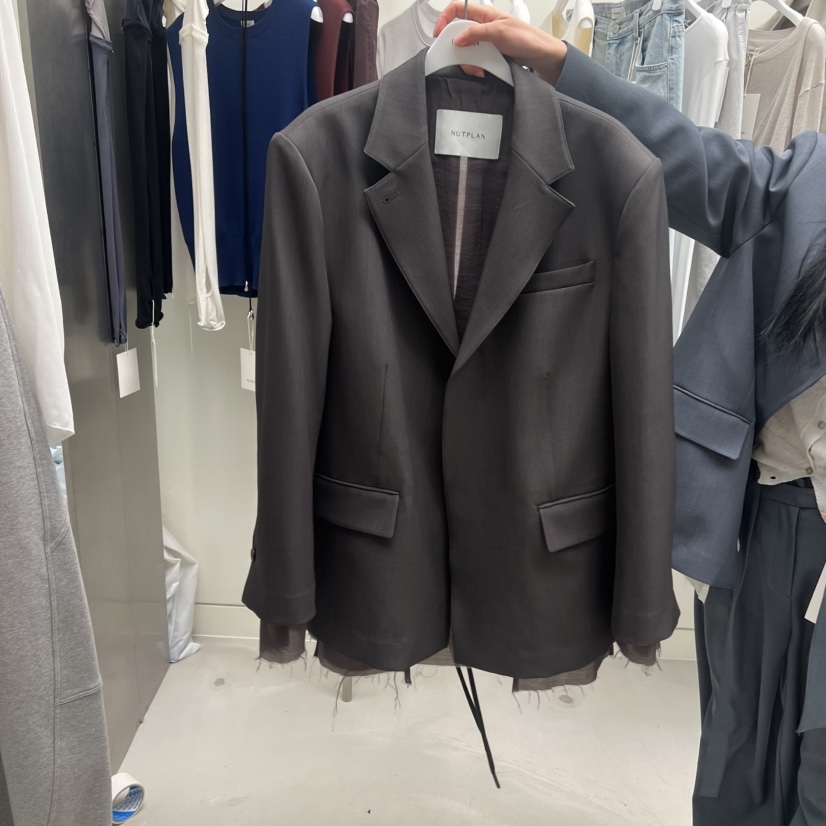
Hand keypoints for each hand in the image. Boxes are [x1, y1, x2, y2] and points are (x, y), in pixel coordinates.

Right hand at [433, 2, 568, 84]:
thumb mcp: (499, 32)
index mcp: (484, 14)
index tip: (439, 33)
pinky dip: (475, 68)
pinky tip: (482, 71)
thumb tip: (457, 39)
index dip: (445, 18)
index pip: (457, 9)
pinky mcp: (488, 56)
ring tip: (477, 68)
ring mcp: (484, 43)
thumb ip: (476, 33)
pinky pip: (474, 61)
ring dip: (467, 61)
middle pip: (457, 34)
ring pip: (465, 51)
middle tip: (459, 57)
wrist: (539, 56)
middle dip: (456, 47)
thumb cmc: (526, 38)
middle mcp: (482, 28)